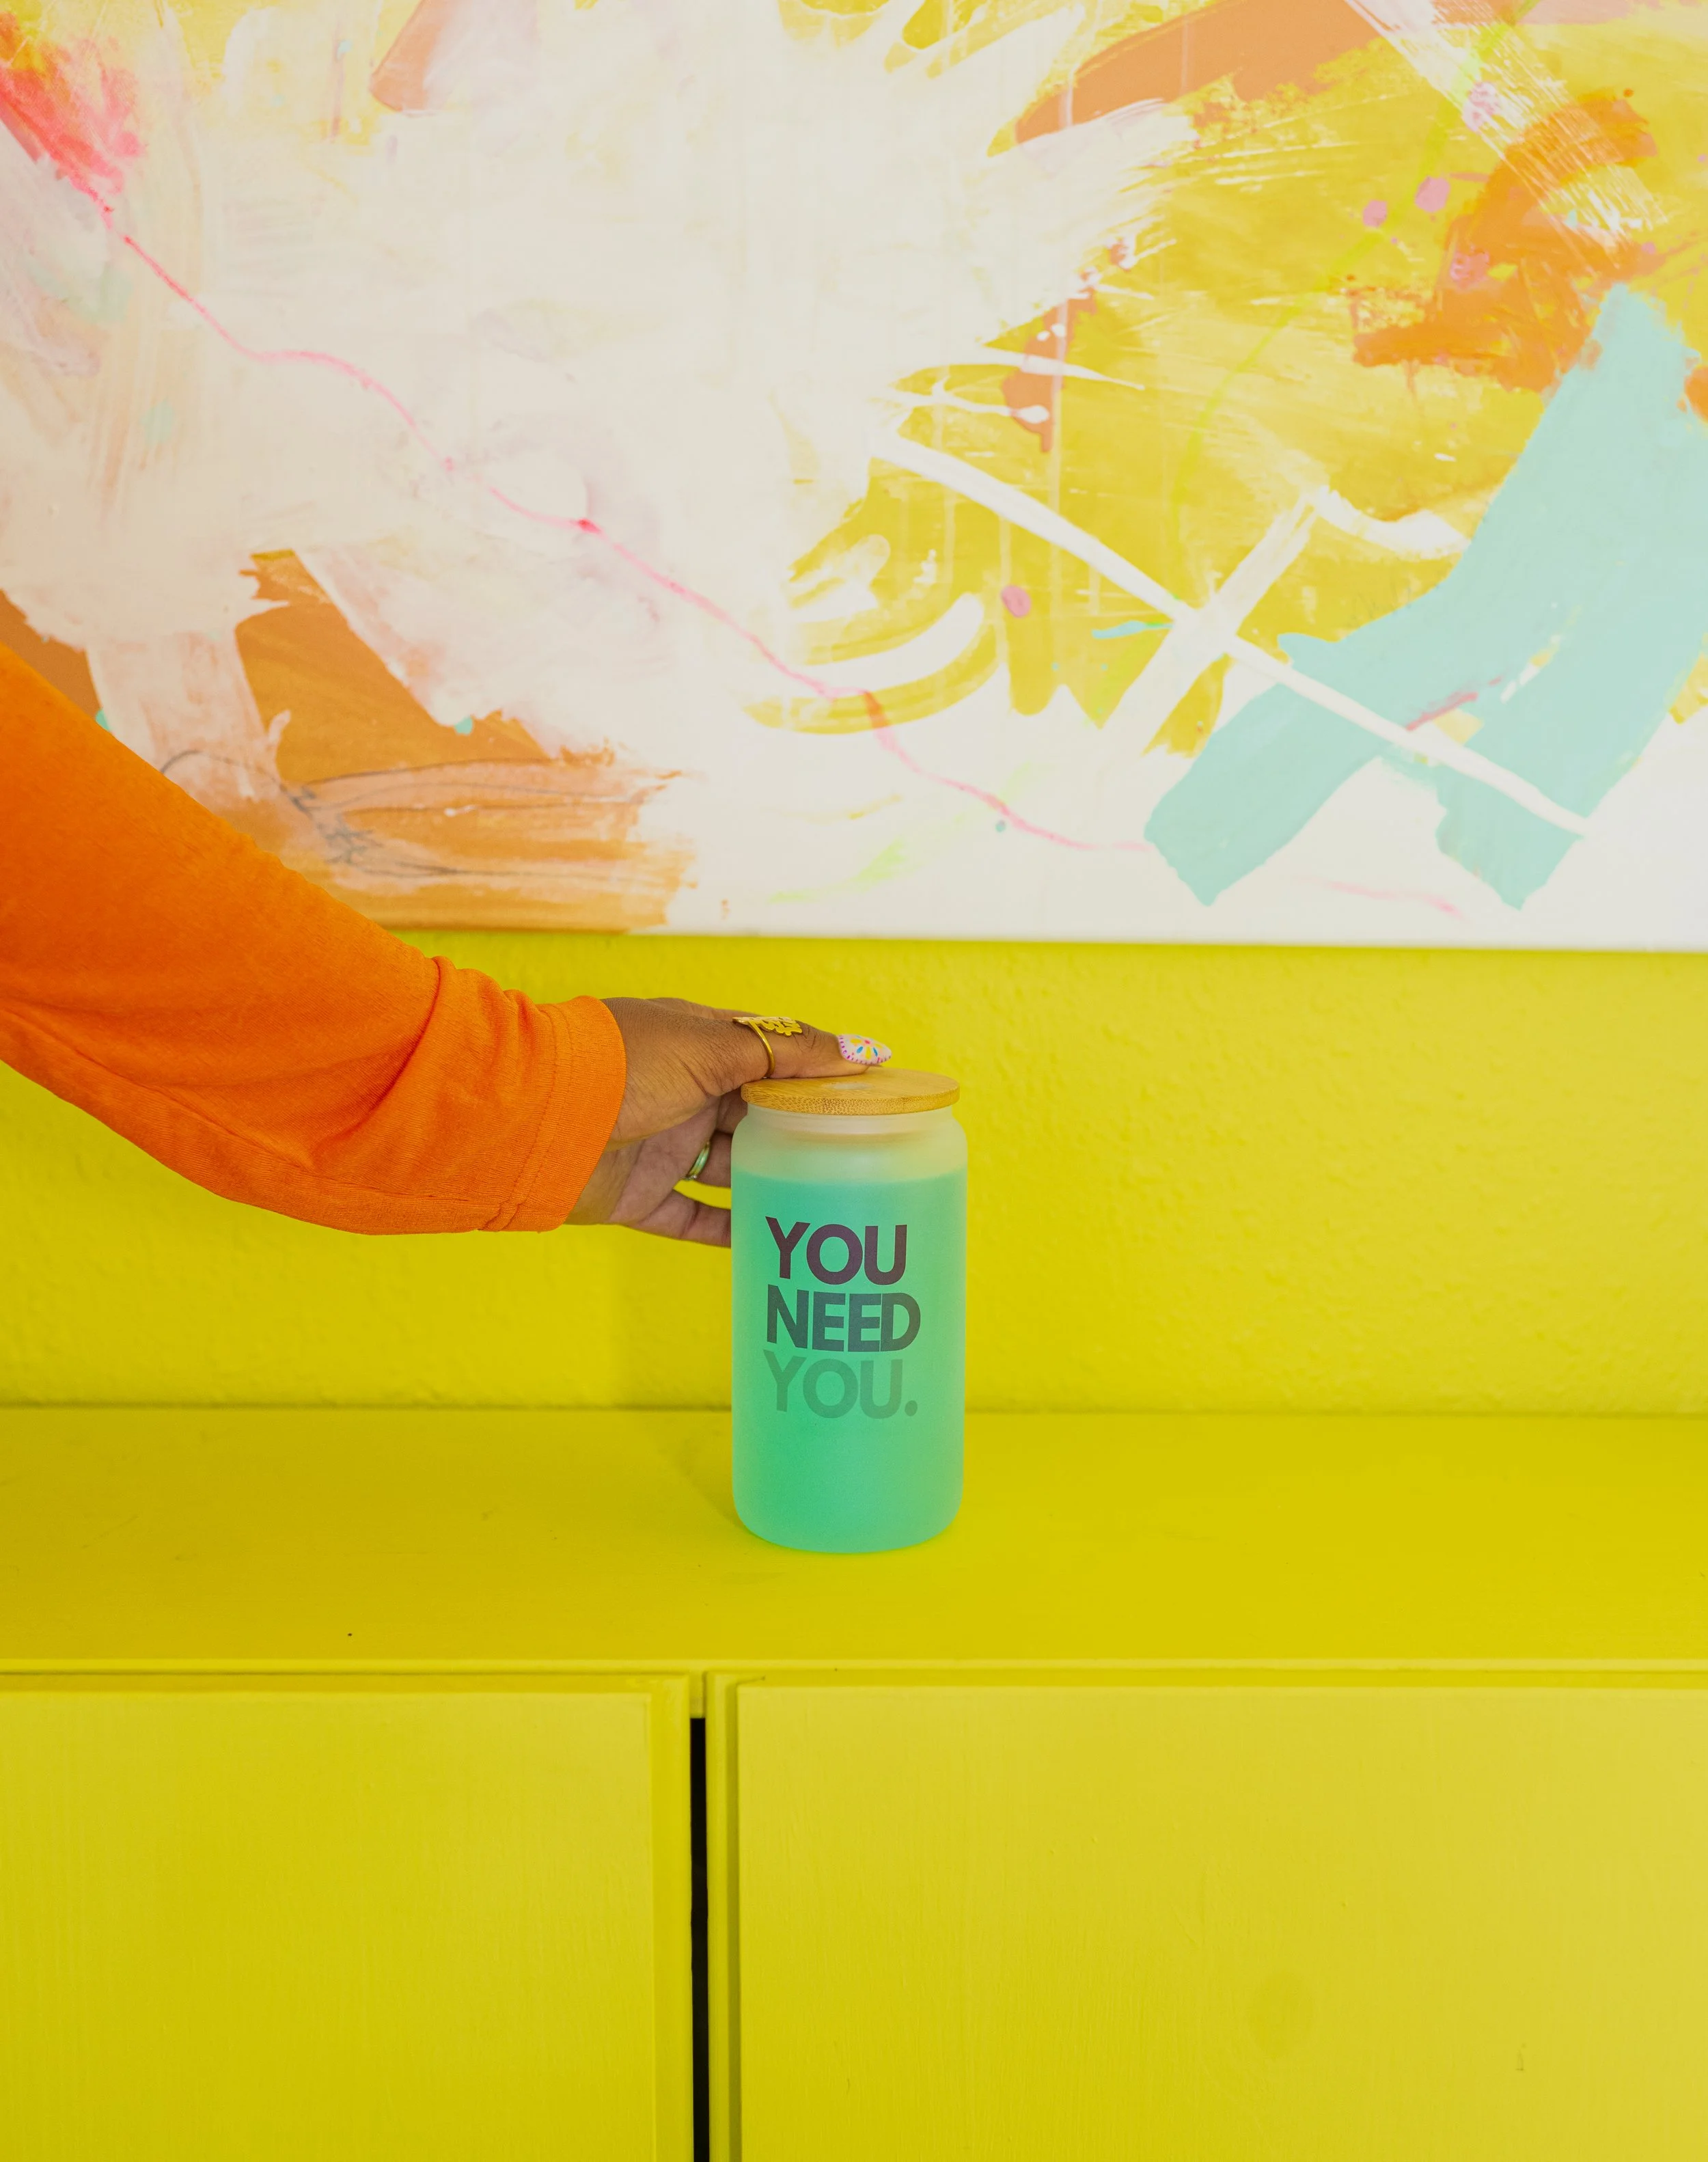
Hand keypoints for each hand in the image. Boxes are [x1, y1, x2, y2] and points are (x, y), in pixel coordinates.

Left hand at [569, 998, 890, 1243]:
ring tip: (828, 1202)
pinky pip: (694, 1219)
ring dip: (771, 1184)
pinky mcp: (640, 1196)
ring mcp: (662, 1146)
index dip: (819, 1074)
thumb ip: (787, 1053)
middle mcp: (683, 1093)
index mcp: (698, 1044)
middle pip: (756, 1116)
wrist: (538, 1118)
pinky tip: (773, 1240)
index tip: (870, 1096)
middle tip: (861, 1156)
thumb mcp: (711, 1046)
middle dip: (802, 1134)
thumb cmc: (624, 1065)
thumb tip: (863, 1051)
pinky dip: (730, 1231)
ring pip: (730, 1170)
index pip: (771, 1056)